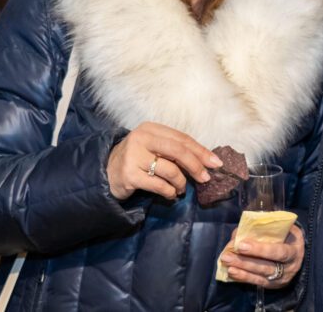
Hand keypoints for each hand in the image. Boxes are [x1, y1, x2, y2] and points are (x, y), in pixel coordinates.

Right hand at [106, 122, 221, 200]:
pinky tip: (170, 194)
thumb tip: (206, 161)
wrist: (107, 171)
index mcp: (151, 128)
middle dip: (196, 166)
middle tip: (205, 178)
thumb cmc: (137, 159)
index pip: (182, 138)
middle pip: (178, 151)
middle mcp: (141, 138)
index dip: (201, 150)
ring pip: (170, 170)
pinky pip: (159, 185)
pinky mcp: (130, 175)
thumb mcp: (153, 147)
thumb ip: (174, 150)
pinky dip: (169, 192)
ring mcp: (134, 156)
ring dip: (181, 183)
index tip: (215, 162)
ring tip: (180, 189)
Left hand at [218, 225, 304, 288]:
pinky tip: (232, 271)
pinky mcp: (272, 285)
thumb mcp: (284, 228)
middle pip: (266, 266)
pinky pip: (257, 281)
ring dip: (241, 268)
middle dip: (245, 261)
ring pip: (260, 275)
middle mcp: (289, 267)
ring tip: (226, 262)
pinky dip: (243, 276)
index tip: (242, 244)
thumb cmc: (288, 235)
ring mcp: (281, 278)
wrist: (298, 253)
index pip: (278, 252)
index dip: (260, 249)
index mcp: (294, 250)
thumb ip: (266, 227)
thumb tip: (242, 230)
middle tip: (227, 256)